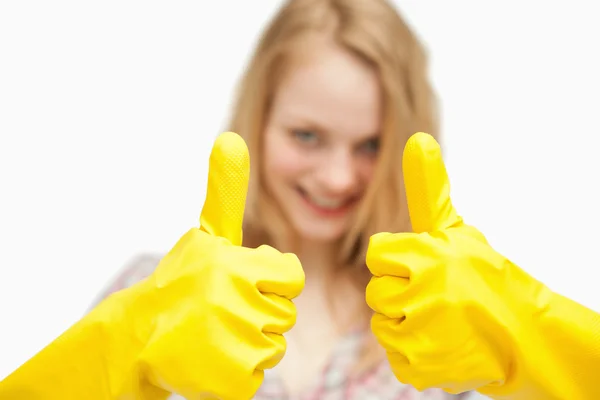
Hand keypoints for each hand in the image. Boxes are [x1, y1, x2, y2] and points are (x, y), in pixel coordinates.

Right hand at [120, 132, 304, 398]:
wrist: (138, 338)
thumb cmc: (182, 282)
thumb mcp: (206, 235)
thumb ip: (225, 191)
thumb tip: (230, 137)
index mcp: (236, 266)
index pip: (291, 276)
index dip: (271, 280)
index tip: (243, 283)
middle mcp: (237, 304)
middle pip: (285, 312)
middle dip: (259, 311)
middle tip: (221, 310)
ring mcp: (234, 345)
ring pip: (273, 345)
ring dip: (249, 341)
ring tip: (214, 333)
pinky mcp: (231, 381)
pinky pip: (257, 374)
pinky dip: (238, 369)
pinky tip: (210, 357)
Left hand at [364, 132, 550, 394]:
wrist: (525, 334)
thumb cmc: (484, 276)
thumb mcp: (456, 229)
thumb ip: (429, 188)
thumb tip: (418, 139)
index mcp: (428, 255)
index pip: (378, 253)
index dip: (399, 260)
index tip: (424, 267)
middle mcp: (423, 293)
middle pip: (376, 291)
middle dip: (401, 292)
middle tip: (436, 296)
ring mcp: (421, 333)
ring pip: (382, 323)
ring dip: (406, 323)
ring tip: (440, 320)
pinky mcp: (421, 366)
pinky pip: (395, 354)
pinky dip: (414, 352)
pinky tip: (441, 343)